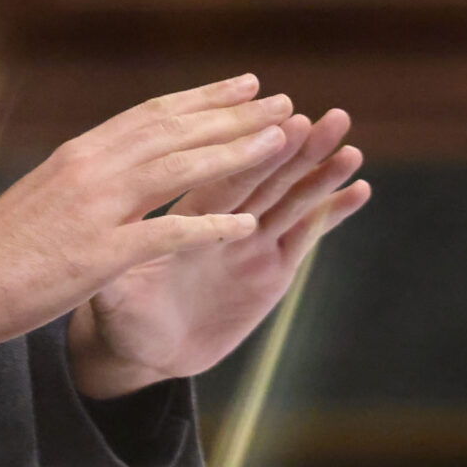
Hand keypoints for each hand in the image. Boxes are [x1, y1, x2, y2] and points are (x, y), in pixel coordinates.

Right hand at [0, 76, 295, 361]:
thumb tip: (119, 157)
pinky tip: (246, 224)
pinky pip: (165, 234)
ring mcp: (96, 209)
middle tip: (283, 102)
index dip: (206, 98)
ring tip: (281, 143)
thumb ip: (88, 174)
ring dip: (235, 154)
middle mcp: (91, 168)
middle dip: (236, 116)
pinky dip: (208, 226)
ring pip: (179, 169)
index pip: (155, 114)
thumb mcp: (47, 192)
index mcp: (81, 153)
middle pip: (177, 131)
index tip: (246, 85)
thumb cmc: (0, 247)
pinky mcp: (97, 254)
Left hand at [67, 107, 368, 398]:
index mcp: (189, 216)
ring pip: (292, 201)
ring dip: (321, 174)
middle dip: (299, 149)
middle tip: (334, 119)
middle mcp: (227, 220)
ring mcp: (253, 243)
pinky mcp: (271, 270)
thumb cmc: (123, 317)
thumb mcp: (115, 298)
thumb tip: (108, 259)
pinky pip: (305, 236)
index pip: (225, 178)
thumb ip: (119, 277)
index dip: (254, 150)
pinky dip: (332, 214)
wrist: (145, 347)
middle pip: (267, 178)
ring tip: (352, 149)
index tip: (285, 119)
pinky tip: (359, 191)